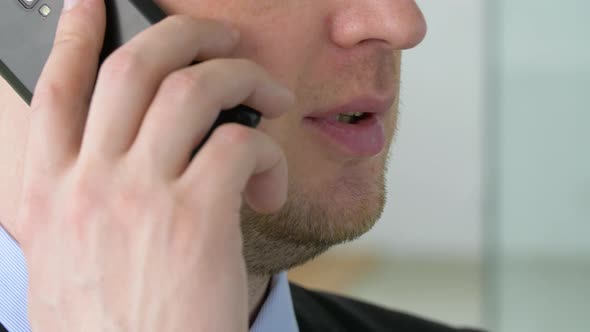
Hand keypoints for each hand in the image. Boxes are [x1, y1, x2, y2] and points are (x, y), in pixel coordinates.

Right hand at [13, 0, 293, 330]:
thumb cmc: (115, 329)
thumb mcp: (70, 261)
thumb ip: (83, 203)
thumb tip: (119, 157)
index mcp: (49, 195)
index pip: (58, 89)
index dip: (76, 35)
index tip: (93, 3)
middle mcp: (88, 184)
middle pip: (136, 66)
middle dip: (189, 34)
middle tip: (224, 38)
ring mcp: (141, 196)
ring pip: (197, 89)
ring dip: (245, 79)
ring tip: (272, 98)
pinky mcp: (197, 218)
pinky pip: (242, 145)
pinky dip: (268, 152)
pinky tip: (269, 184)